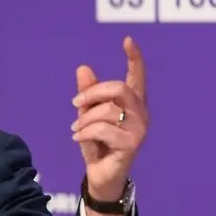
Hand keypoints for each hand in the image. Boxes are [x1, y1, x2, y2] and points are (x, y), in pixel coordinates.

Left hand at [71, 36, 147, 201]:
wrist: (100, 175)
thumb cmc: (98, 144)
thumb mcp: (88, 116)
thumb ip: (88, 94)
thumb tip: (83, 68)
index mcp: (132, 103)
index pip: (137, 76)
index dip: (135, 58)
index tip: (127, 40)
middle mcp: (141, 113)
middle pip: (119, 89)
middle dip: (93, 92)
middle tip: (75, 103)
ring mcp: (139, 129)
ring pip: (107, 111)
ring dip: (85, 119)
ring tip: (76, 129)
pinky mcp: (131, 144)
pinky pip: (103, 129)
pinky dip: (85, 132)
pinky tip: (78, 139)